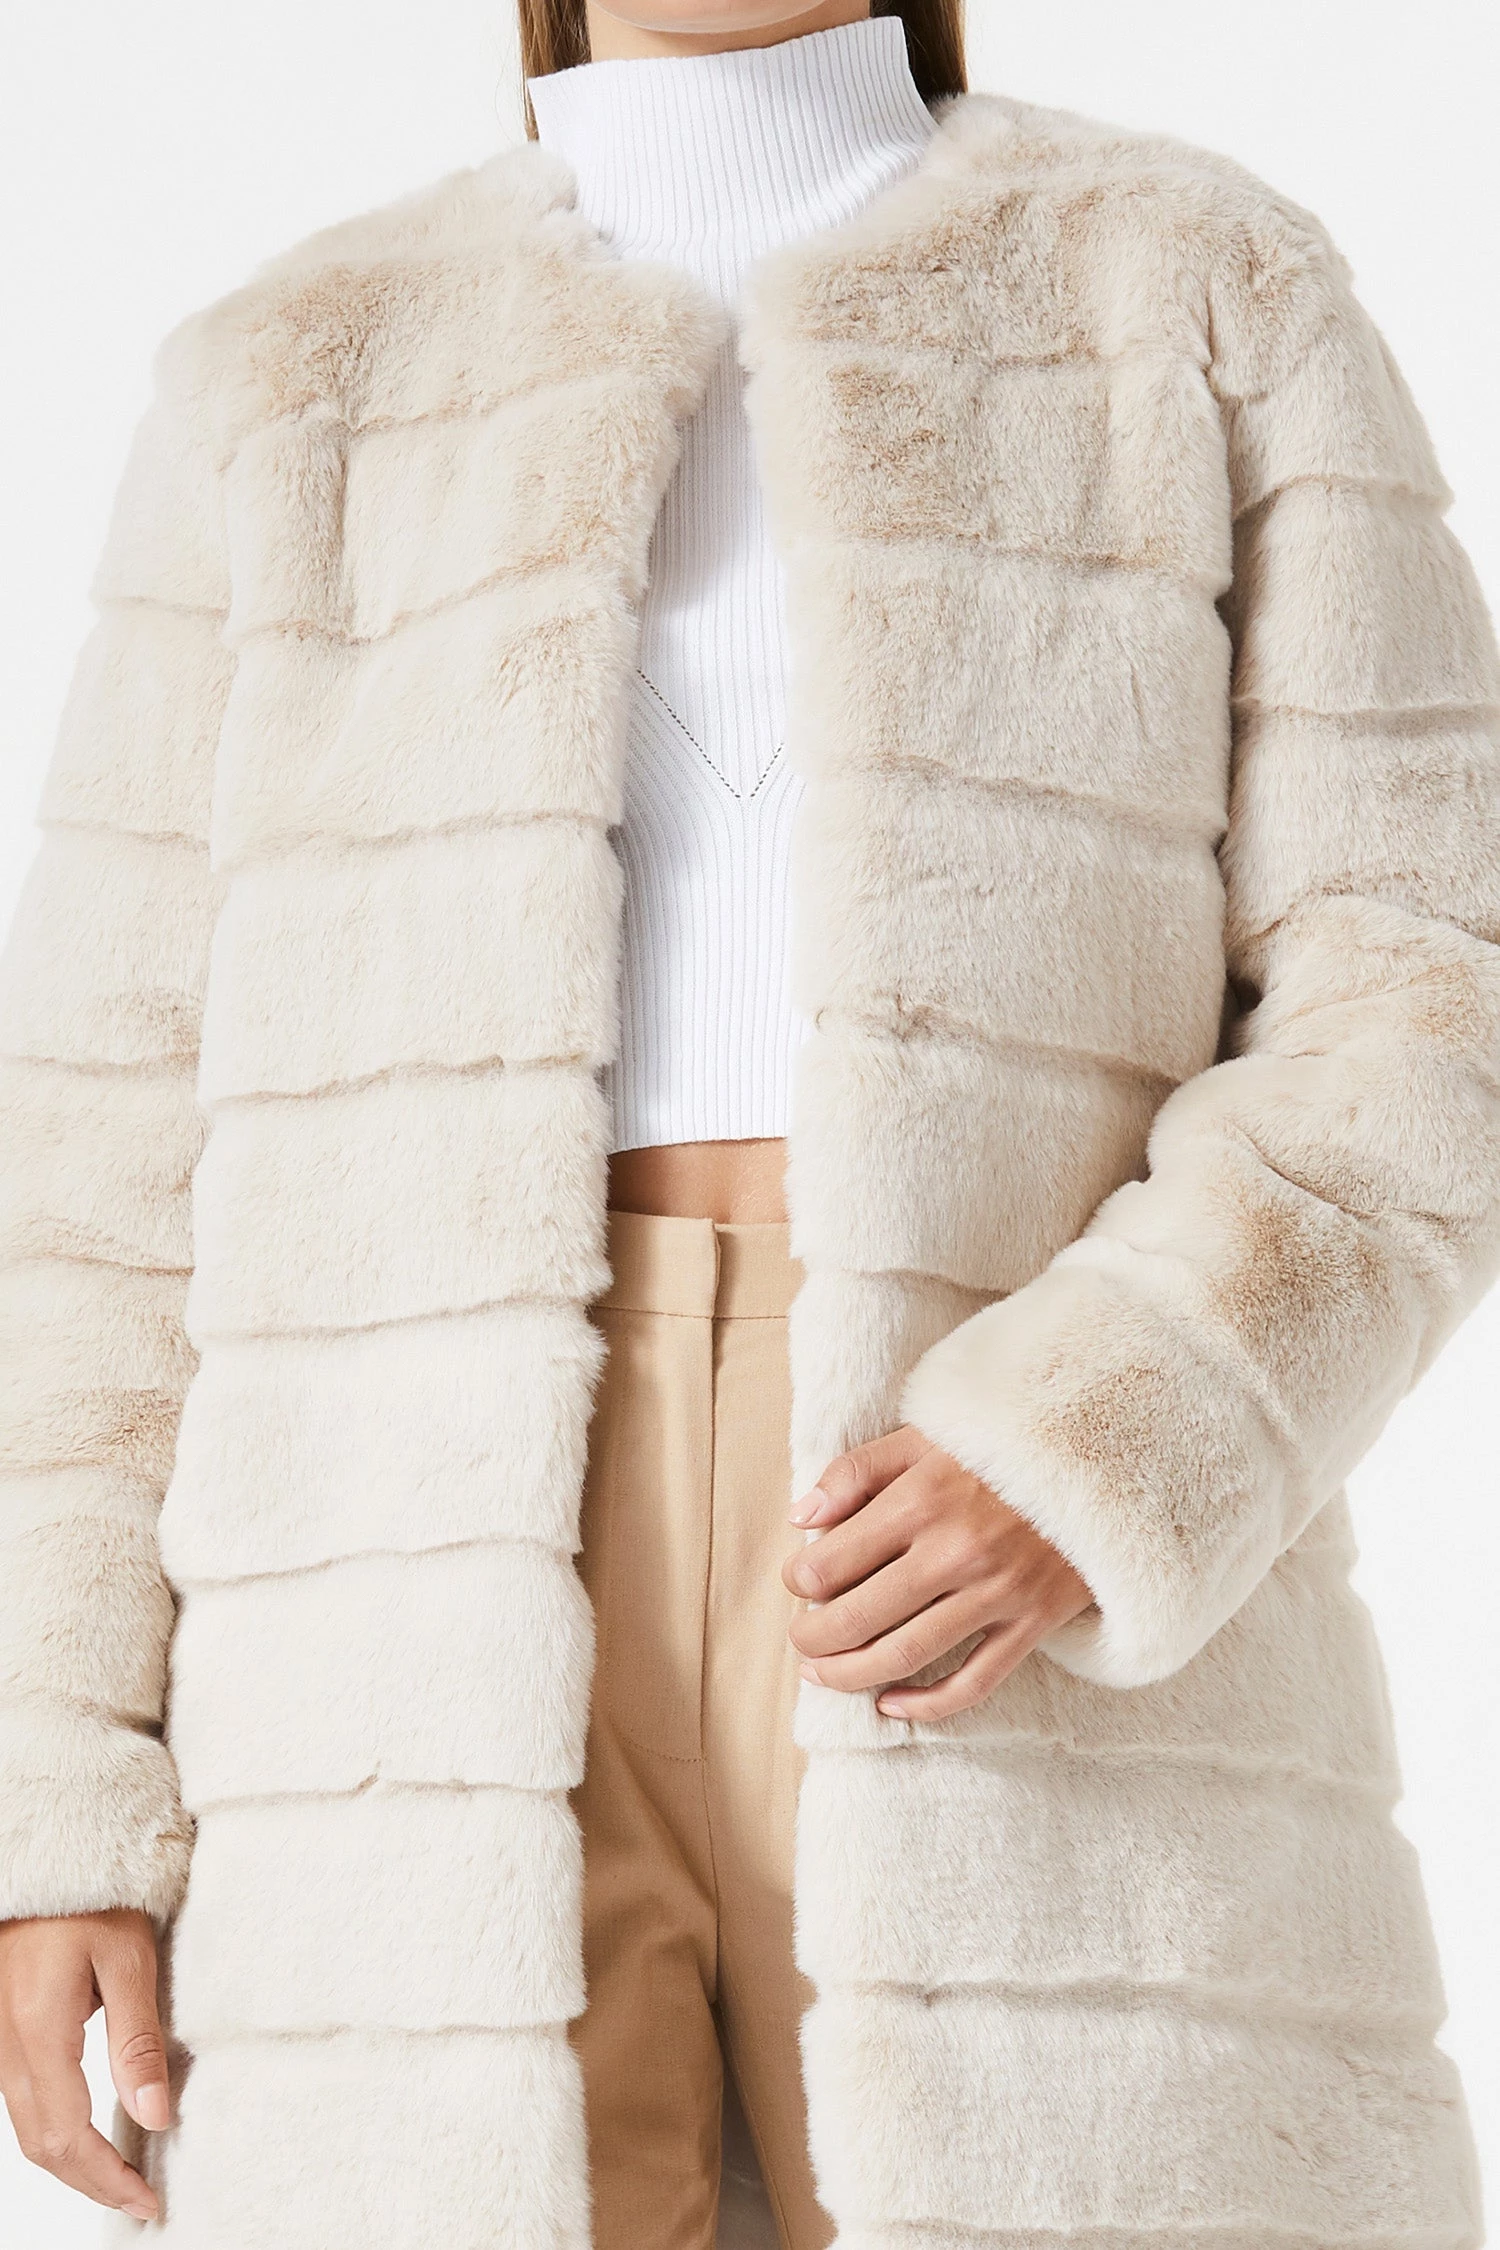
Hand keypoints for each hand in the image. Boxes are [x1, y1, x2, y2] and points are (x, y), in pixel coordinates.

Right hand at [0, 1909, 168, 2221]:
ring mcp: (1, 2041)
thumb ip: (138, 2041)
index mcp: (38, 2034)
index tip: (146, 2201)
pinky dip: (58, 2131)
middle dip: (90, 2182)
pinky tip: (92, 2132)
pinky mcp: (7, 2032)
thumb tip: (155, 2117)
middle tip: (140, 2201)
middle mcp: (8, 2047)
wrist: (53, 1860)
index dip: (106, 2178)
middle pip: (41, 2146)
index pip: (67, 2137)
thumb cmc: (94, 1898)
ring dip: (73, 2162)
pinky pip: (25, 2101)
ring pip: (28, 2128)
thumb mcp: (130, 1960)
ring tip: (123, 2176)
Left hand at [782, 1425, 1092, 1720]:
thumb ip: (858, 1471)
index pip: (832, 1563)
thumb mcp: (926, 1435)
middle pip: (858, 1618)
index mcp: (922, 1499)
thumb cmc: (1003, 1443)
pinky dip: (926, 1704)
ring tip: (824, 1674)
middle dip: (813, 1639)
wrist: (1103, 1454)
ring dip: (850, 1674)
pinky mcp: (1033, 1622)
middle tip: (800, 1641)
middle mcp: (955, 1551)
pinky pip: (973, 1683)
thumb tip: (801, 1518)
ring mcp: (997, 1592)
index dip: (800, 1581)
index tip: (800, 1582)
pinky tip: (891, 1704)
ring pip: (904, 1656)